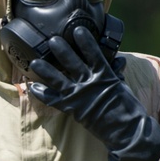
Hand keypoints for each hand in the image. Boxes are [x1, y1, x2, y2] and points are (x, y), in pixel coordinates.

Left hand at [29, 27, 159, 160]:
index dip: (86, 41)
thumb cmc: (127, 107)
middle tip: (52, 39)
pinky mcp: (73, 109)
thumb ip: (114, 72)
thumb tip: (116, 61)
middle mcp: (91, 83)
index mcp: (105, 74)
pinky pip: (54, 100)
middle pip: (73, 62)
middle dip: (61, 50)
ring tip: (34, 61)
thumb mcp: (122, 85)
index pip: (94, 53)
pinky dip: (42, 94)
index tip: (78, 30)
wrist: (127, 130)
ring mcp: (80, 96)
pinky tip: (32, 87)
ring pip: (59, 79)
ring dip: (46, 70)